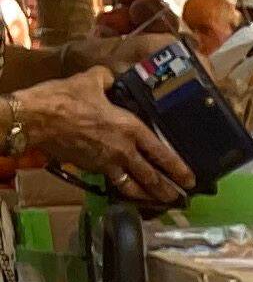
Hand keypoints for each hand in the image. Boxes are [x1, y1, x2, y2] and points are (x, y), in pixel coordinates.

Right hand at [13, 70, 194, 205]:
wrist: (33, 118)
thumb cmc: (62, 98)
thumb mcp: (90, 80)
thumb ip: (106, 79)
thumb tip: (112, 77)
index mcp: (129, 127)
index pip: (161, 151)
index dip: (177, 167)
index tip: (190, 178)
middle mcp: (123, 149)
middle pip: (152, 175)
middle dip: (169, 189)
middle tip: (182, 198)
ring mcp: (107, 162)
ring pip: (135, 185)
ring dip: (151, 196)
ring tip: (163, 203)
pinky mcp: (91, 168)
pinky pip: (114, 183)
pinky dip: (125, 192)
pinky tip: (132, 196)